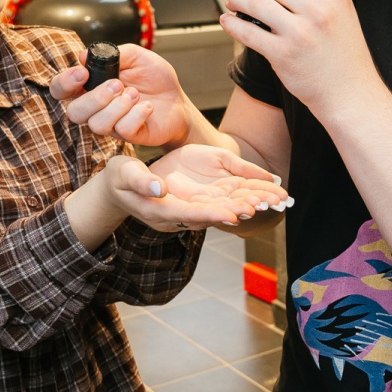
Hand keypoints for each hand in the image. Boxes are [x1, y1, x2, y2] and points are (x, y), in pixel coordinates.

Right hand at [51, 44, 191, 147]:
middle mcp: (96, 108)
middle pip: (74, 112)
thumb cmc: (155, 79)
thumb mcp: (137, 57)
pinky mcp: (129, 136)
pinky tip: (147, 106)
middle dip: (95, 98)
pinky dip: (136, 115)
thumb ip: (114, 54)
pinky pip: (123, 130)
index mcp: (92, 86)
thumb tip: (83, 55)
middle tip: (118, 85)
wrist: (179, 101)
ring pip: (97, 125)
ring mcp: (112, 125)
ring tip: (135, 95)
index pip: (62, 89)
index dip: (65, 82)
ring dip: (117, 107)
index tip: (83, 72)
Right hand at [110, 147, 287, 232]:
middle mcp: (179, 216)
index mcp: (161, 211)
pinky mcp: (195, 203)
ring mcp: (188, 210)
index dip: (212, 215)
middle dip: (239, 211)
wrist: (119, 186)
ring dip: (247, 205)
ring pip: (222, 209)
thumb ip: (141, 182)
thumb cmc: (118, 179)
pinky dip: (242, 198)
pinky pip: (222, 202)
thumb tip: (160, 189)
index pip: (190, 214)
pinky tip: (262, 195)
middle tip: (264, 207)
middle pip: (213, 215)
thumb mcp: (123, 175)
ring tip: (273, 201)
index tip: (233, 216)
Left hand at [219, 0, 378, 120]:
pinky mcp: (283, 55)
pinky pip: (248, 33)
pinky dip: (231, 24)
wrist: (351, 94)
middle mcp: (318, 11)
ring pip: (255, 2)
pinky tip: (228, 22)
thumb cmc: (345, 59)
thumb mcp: (342, 16)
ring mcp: (300, 33)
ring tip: (232, 1)